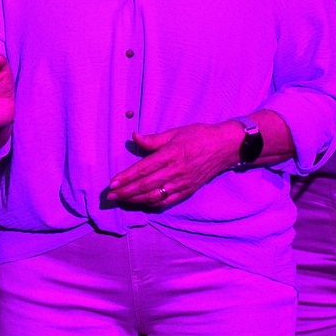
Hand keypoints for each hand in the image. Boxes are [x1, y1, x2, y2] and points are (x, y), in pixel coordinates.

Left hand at [107, 122, 239, 206]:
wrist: (225, 147)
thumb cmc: (199, 136)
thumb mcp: (175, 132)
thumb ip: (153, 139)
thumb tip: (134, 137)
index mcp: (170, 155)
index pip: (143, 169)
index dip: (126, 177)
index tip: (112, 183)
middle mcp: (175, 171)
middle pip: (145, 185)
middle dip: (125, 192)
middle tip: (110, 196)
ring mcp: (182, 183)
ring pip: (154, 196)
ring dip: (135, 199)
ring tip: (121, 200)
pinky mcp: (188, 190)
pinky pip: (167, 201)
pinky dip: (152, 203)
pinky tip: (142, 202)